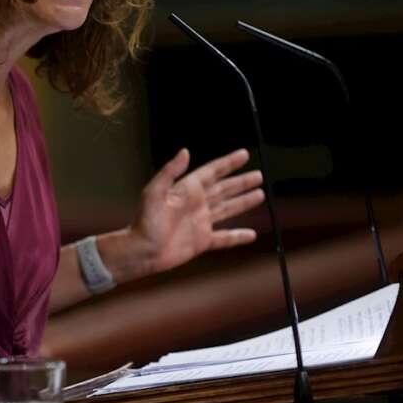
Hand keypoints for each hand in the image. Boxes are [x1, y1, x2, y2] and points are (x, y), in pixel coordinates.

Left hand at [130, 148, 264, 276]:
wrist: (142, 251)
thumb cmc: (145, 221)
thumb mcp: (154, 192)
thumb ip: (170, 172)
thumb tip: (185, 151)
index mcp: (187, 190)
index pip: (213, 172)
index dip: (228, 163)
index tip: (244, 154)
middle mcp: (197, 204)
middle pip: (224, 189)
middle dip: (241, 182)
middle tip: (259, 175)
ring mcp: (201, 222)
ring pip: (228, 209)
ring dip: (243, 202)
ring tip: (260, 194)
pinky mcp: (202, 241)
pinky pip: (225, 238)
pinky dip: (238, 237)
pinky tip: (251, 235)